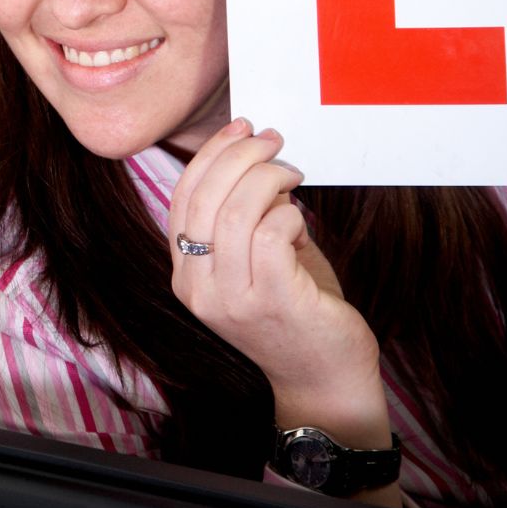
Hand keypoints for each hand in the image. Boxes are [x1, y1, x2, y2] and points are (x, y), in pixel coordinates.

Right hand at [166, 121, 386, 437]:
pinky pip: (270, 233)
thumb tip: (255, 153)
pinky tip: (300, 221)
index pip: (183, 199)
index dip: (211, 155)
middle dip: (242, 155)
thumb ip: (246, 216)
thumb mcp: (255, 261)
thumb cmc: (296, 311)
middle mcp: (197, 288)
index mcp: (186, 275)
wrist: (323, 378)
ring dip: (269, 178)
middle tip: (274, 142)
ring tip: (292, 175)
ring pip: (238, 211)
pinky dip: (288, 213)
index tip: (241, 129)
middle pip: (206, 198)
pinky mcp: (272, 302)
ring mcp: (232, 299)